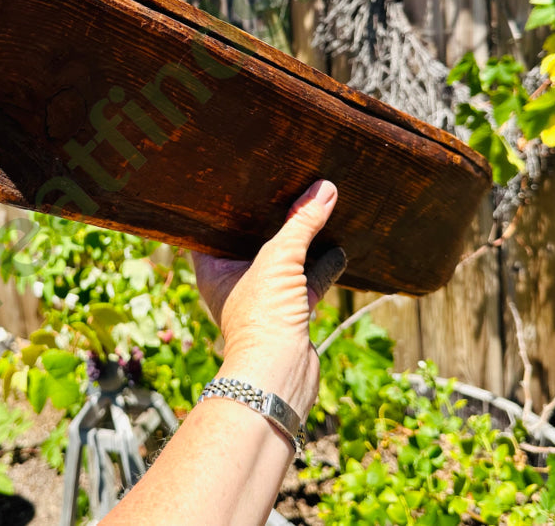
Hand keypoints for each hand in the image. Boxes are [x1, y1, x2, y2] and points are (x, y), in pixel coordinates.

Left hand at [192, 180, 345, 417]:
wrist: (280, 375)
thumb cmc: (261, 318)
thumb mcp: (279, 258)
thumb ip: (301, 223)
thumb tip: (325, 189)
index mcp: (214, 268)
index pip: (214, 228)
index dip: (226, 206)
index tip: (241, 180)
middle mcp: (235, 280)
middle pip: (252, 241)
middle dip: (270, 219)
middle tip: (285, 186)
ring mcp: (263, 296)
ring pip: (283, 260)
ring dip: (301, 240)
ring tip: (317, 209)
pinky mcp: (289, 311)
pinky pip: (306, 279)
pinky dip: (322, 264)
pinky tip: (340, 248)